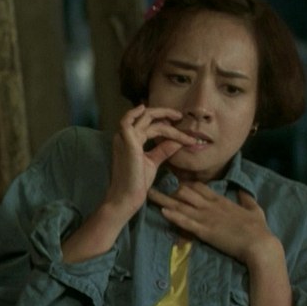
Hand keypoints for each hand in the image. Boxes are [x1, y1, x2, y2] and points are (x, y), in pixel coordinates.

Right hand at [103, 105, 195, 222]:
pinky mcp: (127, 143)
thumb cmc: (137, 181)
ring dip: (161, 114)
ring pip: (144, 119)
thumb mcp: (153, 161)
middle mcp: (126, 136)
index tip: (180, 125)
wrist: (128, 197)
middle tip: (180, 116)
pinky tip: (144, 109)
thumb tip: (177, 141)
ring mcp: (125, 139)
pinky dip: (133, 113)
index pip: (149, 125)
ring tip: (177, 116)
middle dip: (165, 113)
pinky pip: (126, 122)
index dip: (165, 123)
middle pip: (146, 117)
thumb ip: (163, 150)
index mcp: (131, 140)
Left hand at [147, 183, 277, 264]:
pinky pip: (186, 222)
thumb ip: (247, 200)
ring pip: (181, 205)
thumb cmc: (259, 229)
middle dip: (169, 190)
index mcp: (221, 201)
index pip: (199, 187)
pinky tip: (162, 211)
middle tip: (153, 186)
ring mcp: (206, 218)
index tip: (174, 182)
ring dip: (164, 200)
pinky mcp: (205, 231)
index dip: (186, 184)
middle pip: (186, 192)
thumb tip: (244, 191)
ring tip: (149, 194)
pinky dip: (174, 217)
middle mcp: (210, 206)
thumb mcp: (255, 210)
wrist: (260, 245)